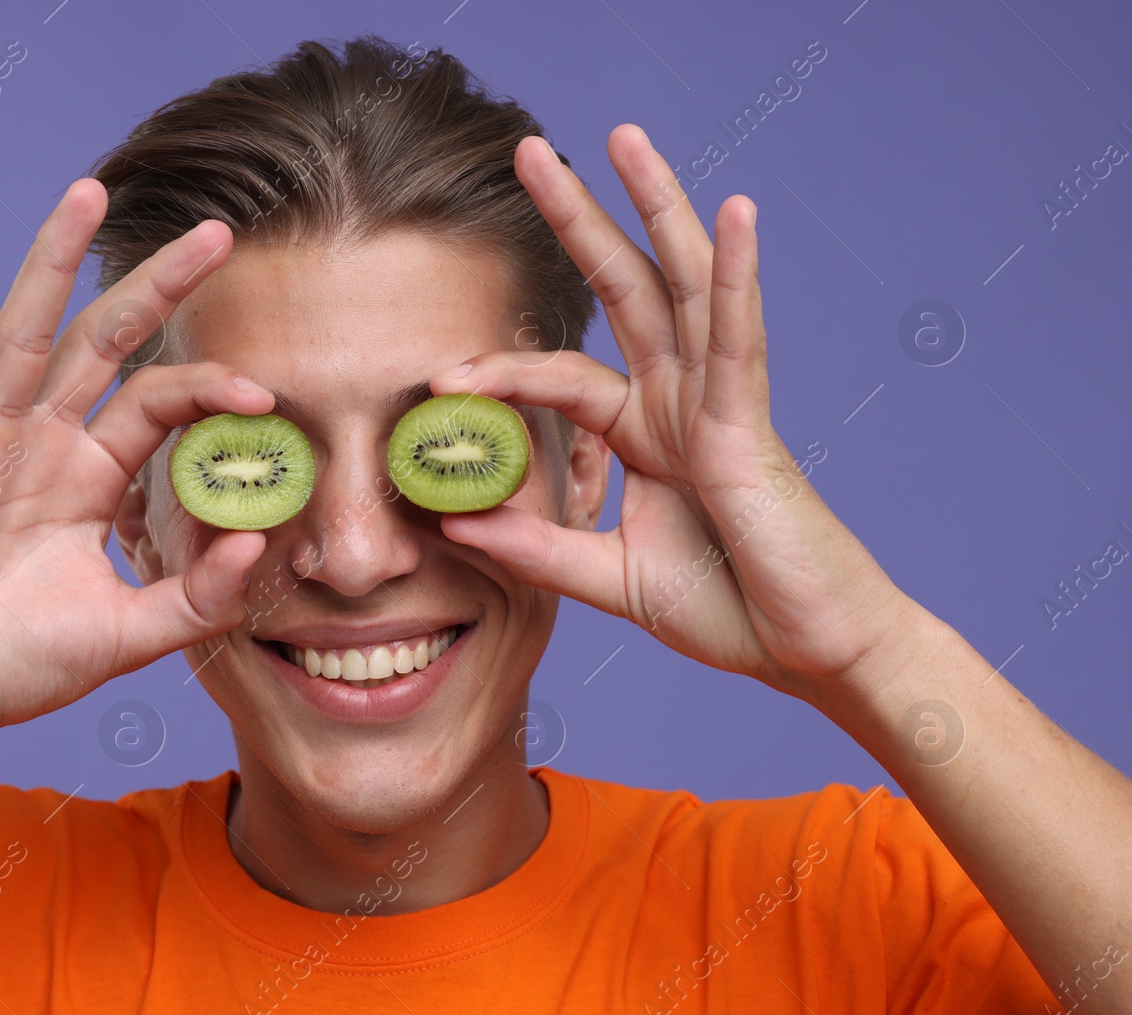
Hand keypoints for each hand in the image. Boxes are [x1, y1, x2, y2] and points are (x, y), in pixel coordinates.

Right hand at [0, 180, 270, 749]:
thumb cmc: (20, 664)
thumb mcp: (128, 635)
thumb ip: (196, 598)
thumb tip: (259, 542)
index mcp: (92, 474)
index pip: (160, 403)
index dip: (210, 387)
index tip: (266, 391)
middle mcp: (43, 442)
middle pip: (105, 342)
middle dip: (157, 286)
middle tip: (216, 231)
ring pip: (24, 335)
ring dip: (52, 263)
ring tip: (87, 192)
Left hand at [430, 125, 906, 697]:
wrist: (805, 651)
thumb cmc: (729, 609)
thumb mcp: (612, 578)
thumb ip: (540, 548)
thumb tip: (456, 522)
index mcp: (647, 432)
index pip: (562, 377)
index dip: (501, 369)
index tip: (435, 382)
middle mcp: (681, 401)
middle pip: (625, 289)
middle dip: (580, 218)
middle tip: (528, 151)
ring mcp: (719, 404)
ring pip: (685, 286)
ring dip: (657, 208)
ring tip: (623, 137)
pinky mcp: (751, 426)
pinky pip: (740, 339)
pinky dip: (738, 273)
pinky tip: (732, 210)